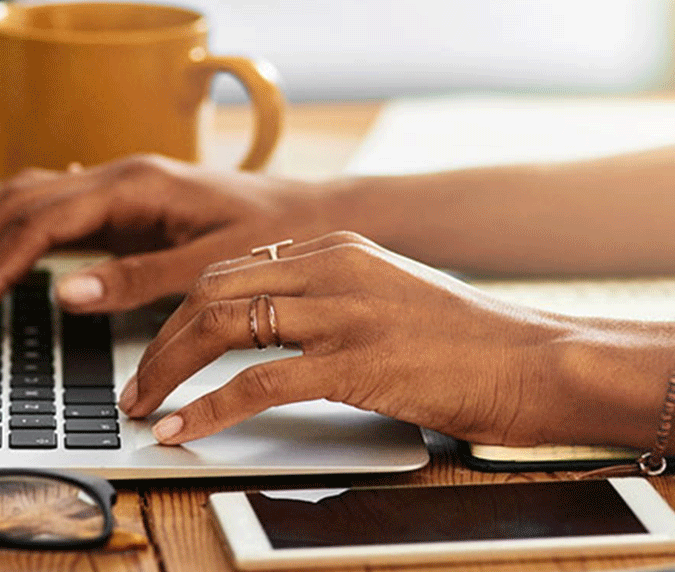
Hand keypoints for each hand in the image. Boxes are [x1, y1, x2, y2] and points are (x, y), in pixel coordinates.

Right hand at [0, 155, 332, 324]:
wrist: (313, 213)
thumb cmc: (272, 236)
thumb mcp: (209, 266)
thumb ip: (136, 280)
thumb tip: (63, 293)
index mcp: (134, 186)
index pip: (40, 224)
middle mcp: (118, 175)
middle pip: (17, 203)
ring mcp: (118, 184)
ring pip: (26, 196)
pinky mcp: (125, 200)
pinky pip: (50, 203)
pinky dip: (10, 222)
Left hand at [118, 231, 589, 445]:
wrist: (538, 361)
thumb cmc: (472, 343)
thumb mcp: (392, 298)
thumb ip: (334, 300)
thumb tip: (273, 330)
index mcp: (339, 246)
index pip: (232, 268)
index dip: (180, 310)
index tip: (156, 346)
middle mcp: (335, 267)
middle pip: (212, 290)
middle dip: (159, 340)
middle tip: (136, 384)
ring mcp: (344, 312)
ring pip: (222, 327)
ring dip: (168, 371)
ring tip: (145, 406)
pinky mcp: (357, 361)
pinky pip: (258, 383)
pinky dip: (209, 408)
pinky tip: (185, 427)